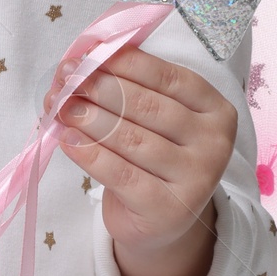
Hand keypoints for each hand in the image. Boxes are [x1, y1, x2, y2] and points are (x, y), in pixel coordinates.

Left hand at [42, 45, 236, 259]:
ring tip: (61, 107)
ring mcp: (196, 179)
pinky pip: (120, 174)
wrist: (161, 219)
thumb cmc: (154, 157)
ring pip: (132, 139)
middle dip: (100, 89)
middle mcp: (213, 143)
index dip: (123, 63)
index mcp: (215, 108)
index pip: (166, 77)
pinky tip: (66, 139)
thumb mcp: (155, 118)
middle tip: (66, 81)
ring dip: (90, 119)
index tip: (85, 56)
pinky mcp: (168, 209)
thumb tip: (82, 62)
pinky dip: (89, 153)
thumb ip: (130, 88)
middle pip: (147, 106)